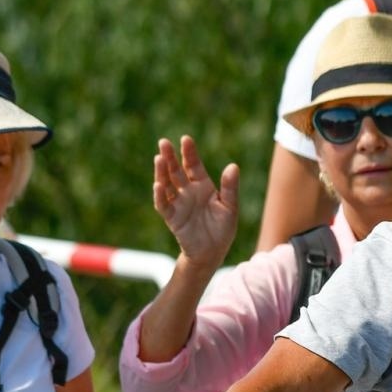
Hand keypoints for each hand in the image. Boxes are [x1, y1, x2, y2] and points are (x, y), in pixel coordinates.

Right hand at [153, 136, 238, 269]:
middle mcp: (188, 191)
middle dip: (170, 157)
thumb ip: (230, 187)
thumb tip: (233, 166)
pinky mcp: (172, 218)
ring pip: (167, 184)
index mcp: (203, 185)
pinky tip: (158, 185)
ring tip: (158, 158)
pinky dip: (160, 196)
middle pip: (176, 171)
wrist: (213, 252)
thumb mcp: (230, 207)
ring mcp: (178, 203)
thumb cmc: (222, 229)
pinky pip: (164, 205)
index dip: (189, 152)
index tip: (185, 139)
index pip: (193, 165)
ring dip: (161, 172)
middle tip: (164, 142)